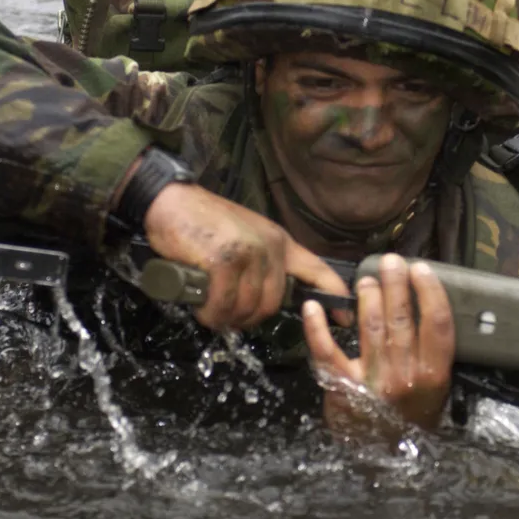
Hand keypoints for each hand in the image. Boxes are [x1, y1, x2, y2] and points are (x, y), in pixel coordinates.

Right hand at [141, 182, 350, 330]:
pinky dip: (210, 314)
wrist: (172, 201)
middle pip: (273, 303)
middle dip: (250, 317)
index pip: (318, 269)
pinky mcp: (224, 261)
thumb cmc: (205, 223)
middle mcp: (270, 247)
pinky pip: (222, 306)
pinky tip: (202, 306)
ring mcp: (248, 253)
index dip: (334, 294)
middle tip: (228, 313)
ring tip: (211, 307)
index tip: (346, 317)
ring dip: (227, 317)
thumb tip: (266, 299)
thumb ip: (262, 263)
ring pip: (247, 308)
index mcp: (280, 241)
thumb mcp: (247, 237)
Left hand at [302, 253, 454, 433]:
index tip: (421, 269)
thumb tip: (427, 304)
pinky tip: (312, 306)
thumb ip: (433, 353)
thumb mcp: (437, 389)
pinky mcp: (342, 387)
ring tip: (366, 278)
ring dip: (367, 298)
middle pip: (401, 320)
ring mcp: (372, 382)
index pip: (437, 324)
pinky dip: (317, 327)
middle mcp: (405, 376)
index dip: (429, 292)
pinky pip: (327, 352)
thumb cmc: (413, 415)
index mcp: (434, 374)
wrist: (385, 456)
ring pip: (370, 329)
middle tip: (390, 260)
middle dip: (395, 284)